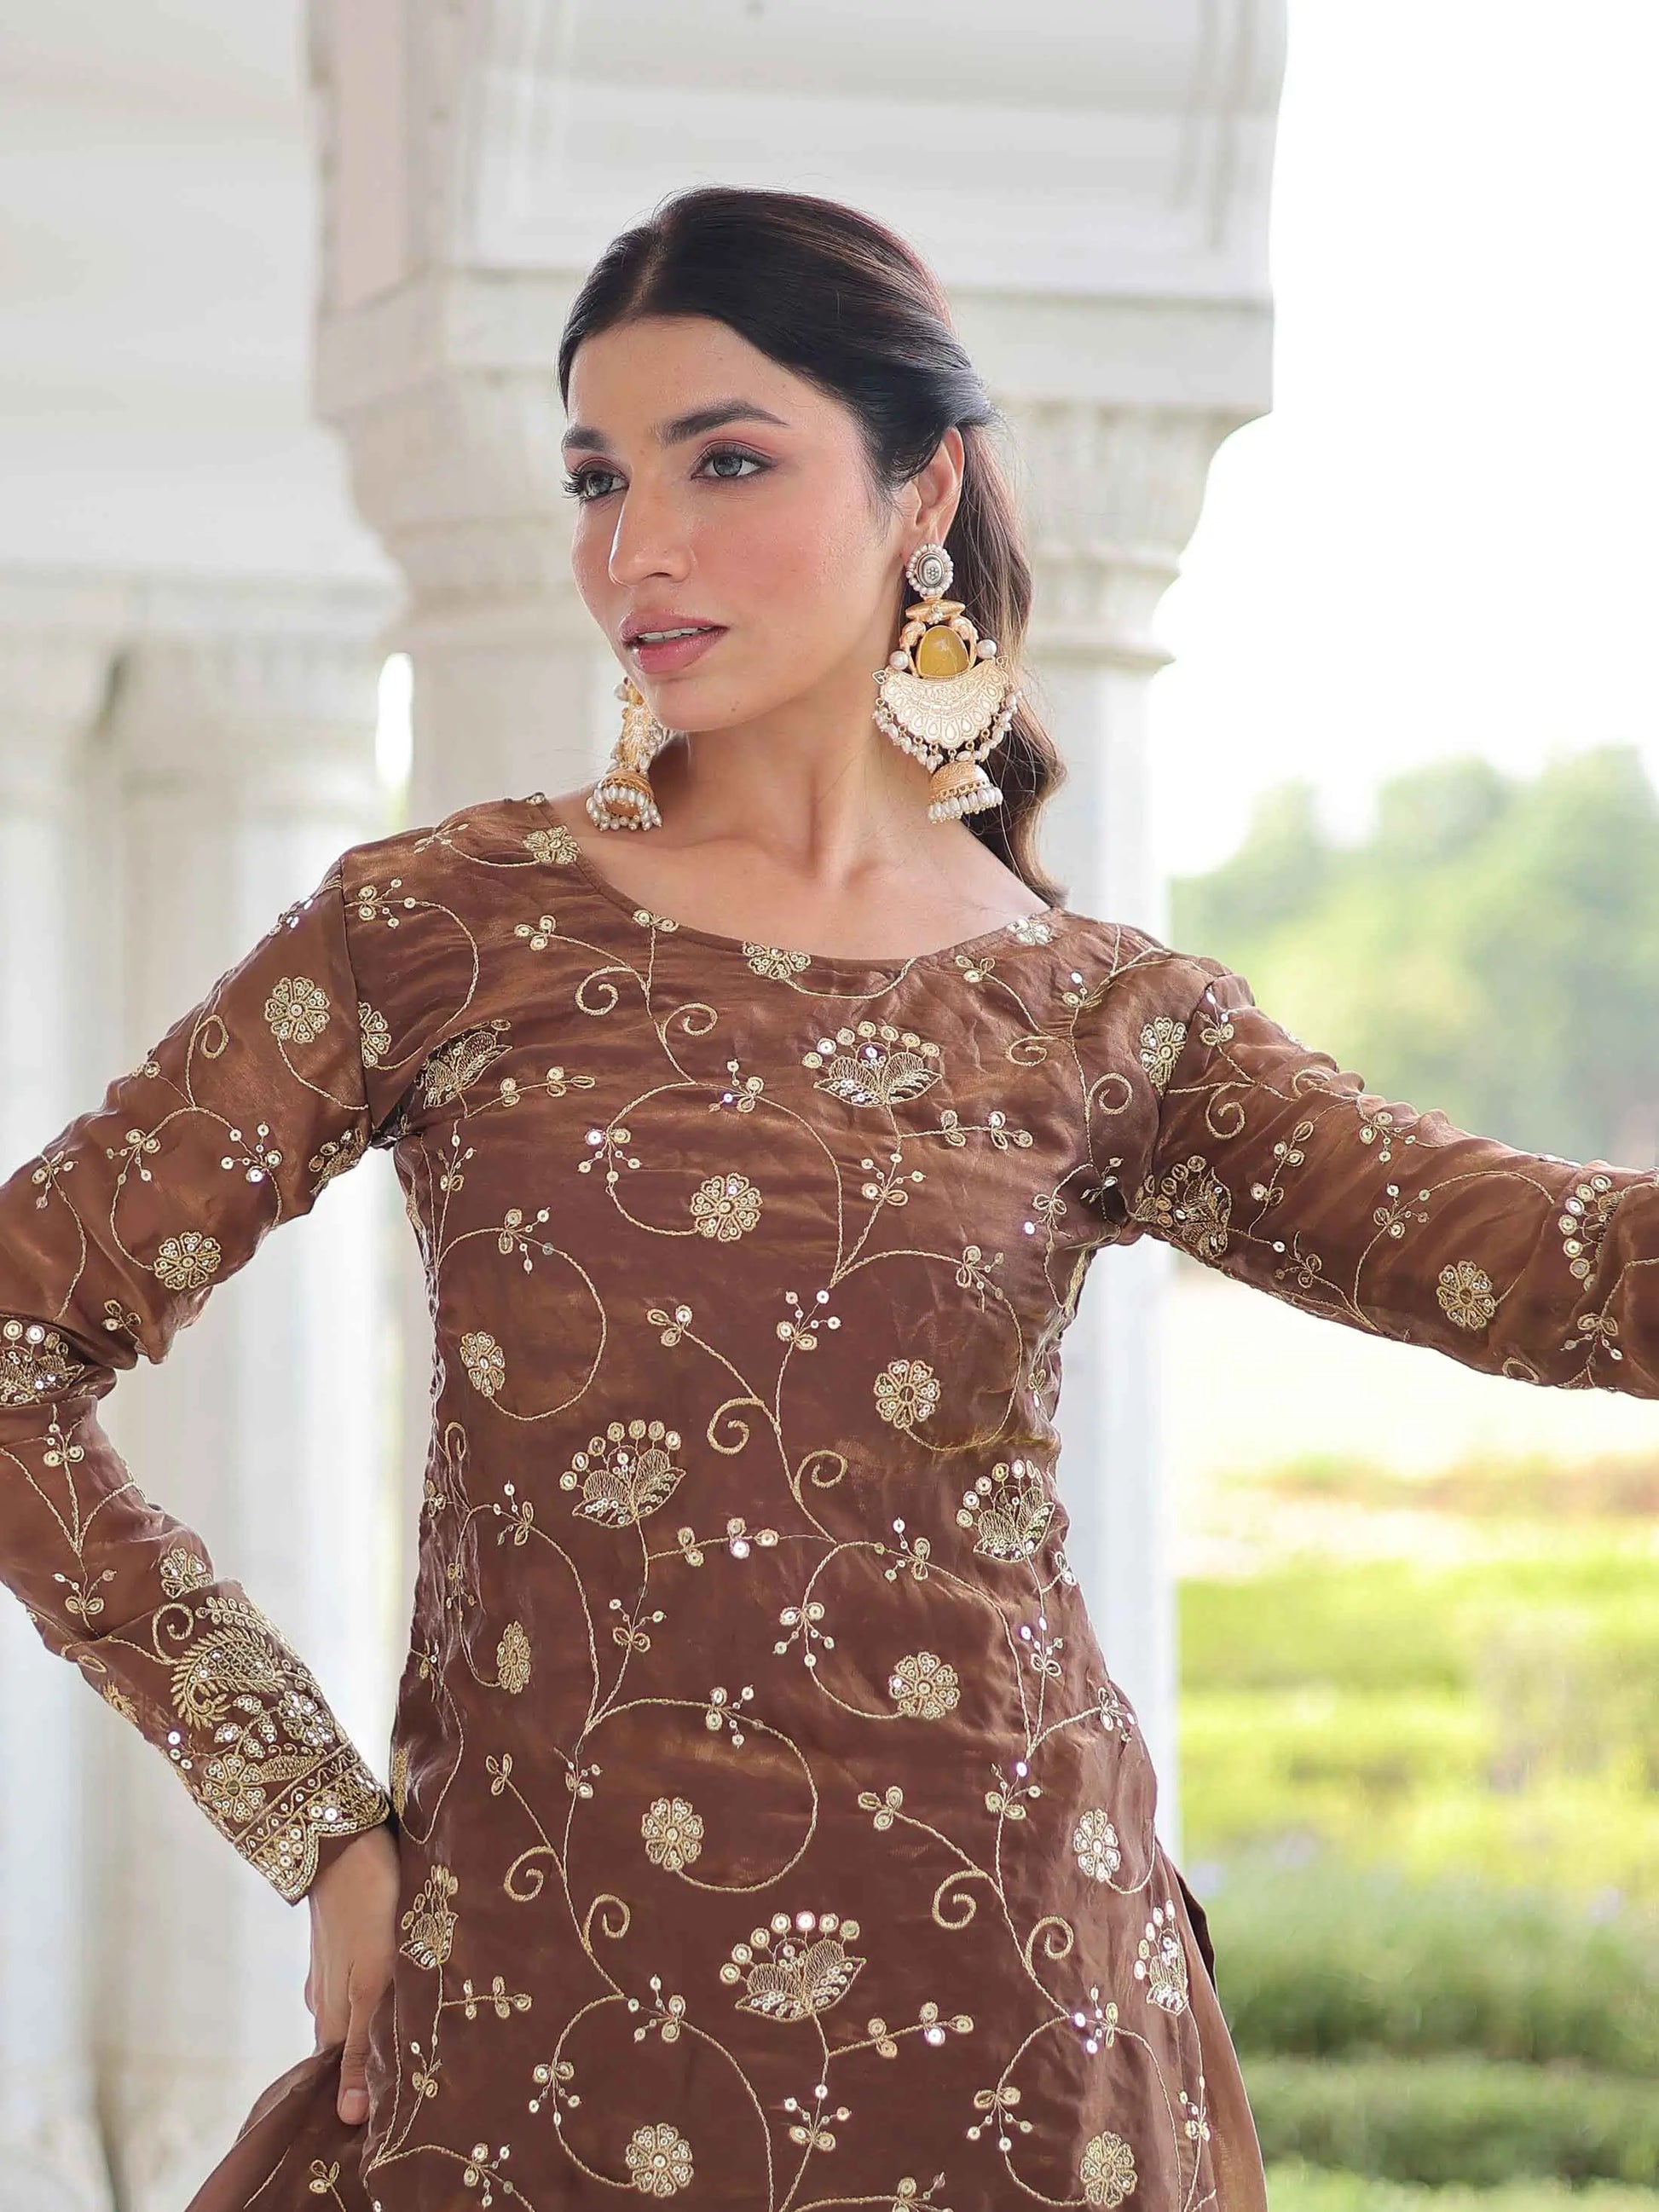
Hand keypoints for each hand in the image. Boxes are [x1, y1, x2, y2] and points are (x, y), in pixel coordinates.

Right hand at [305, 1820, 399, 2126]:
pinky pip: (365, 1981)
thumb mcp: (371, 1982)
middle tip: (425, 2080)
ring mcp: (334, 1970)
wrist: (346, 1840)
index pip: (344, 2077)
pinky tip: (413, 1989)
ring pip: (361, 2012)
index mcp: (331, 2018)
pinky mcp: (347, 1942)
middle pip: (353, 2046)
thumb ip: (364, 2045)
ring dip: (387, 2025)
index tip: (397, 2116)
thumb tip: (349, 2117)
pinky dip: (386, 1993)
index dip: (366, 2096)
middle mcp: (326, 2000)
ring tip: (428, 2038)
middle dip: (380, 2064)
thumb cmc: (368, 1911)